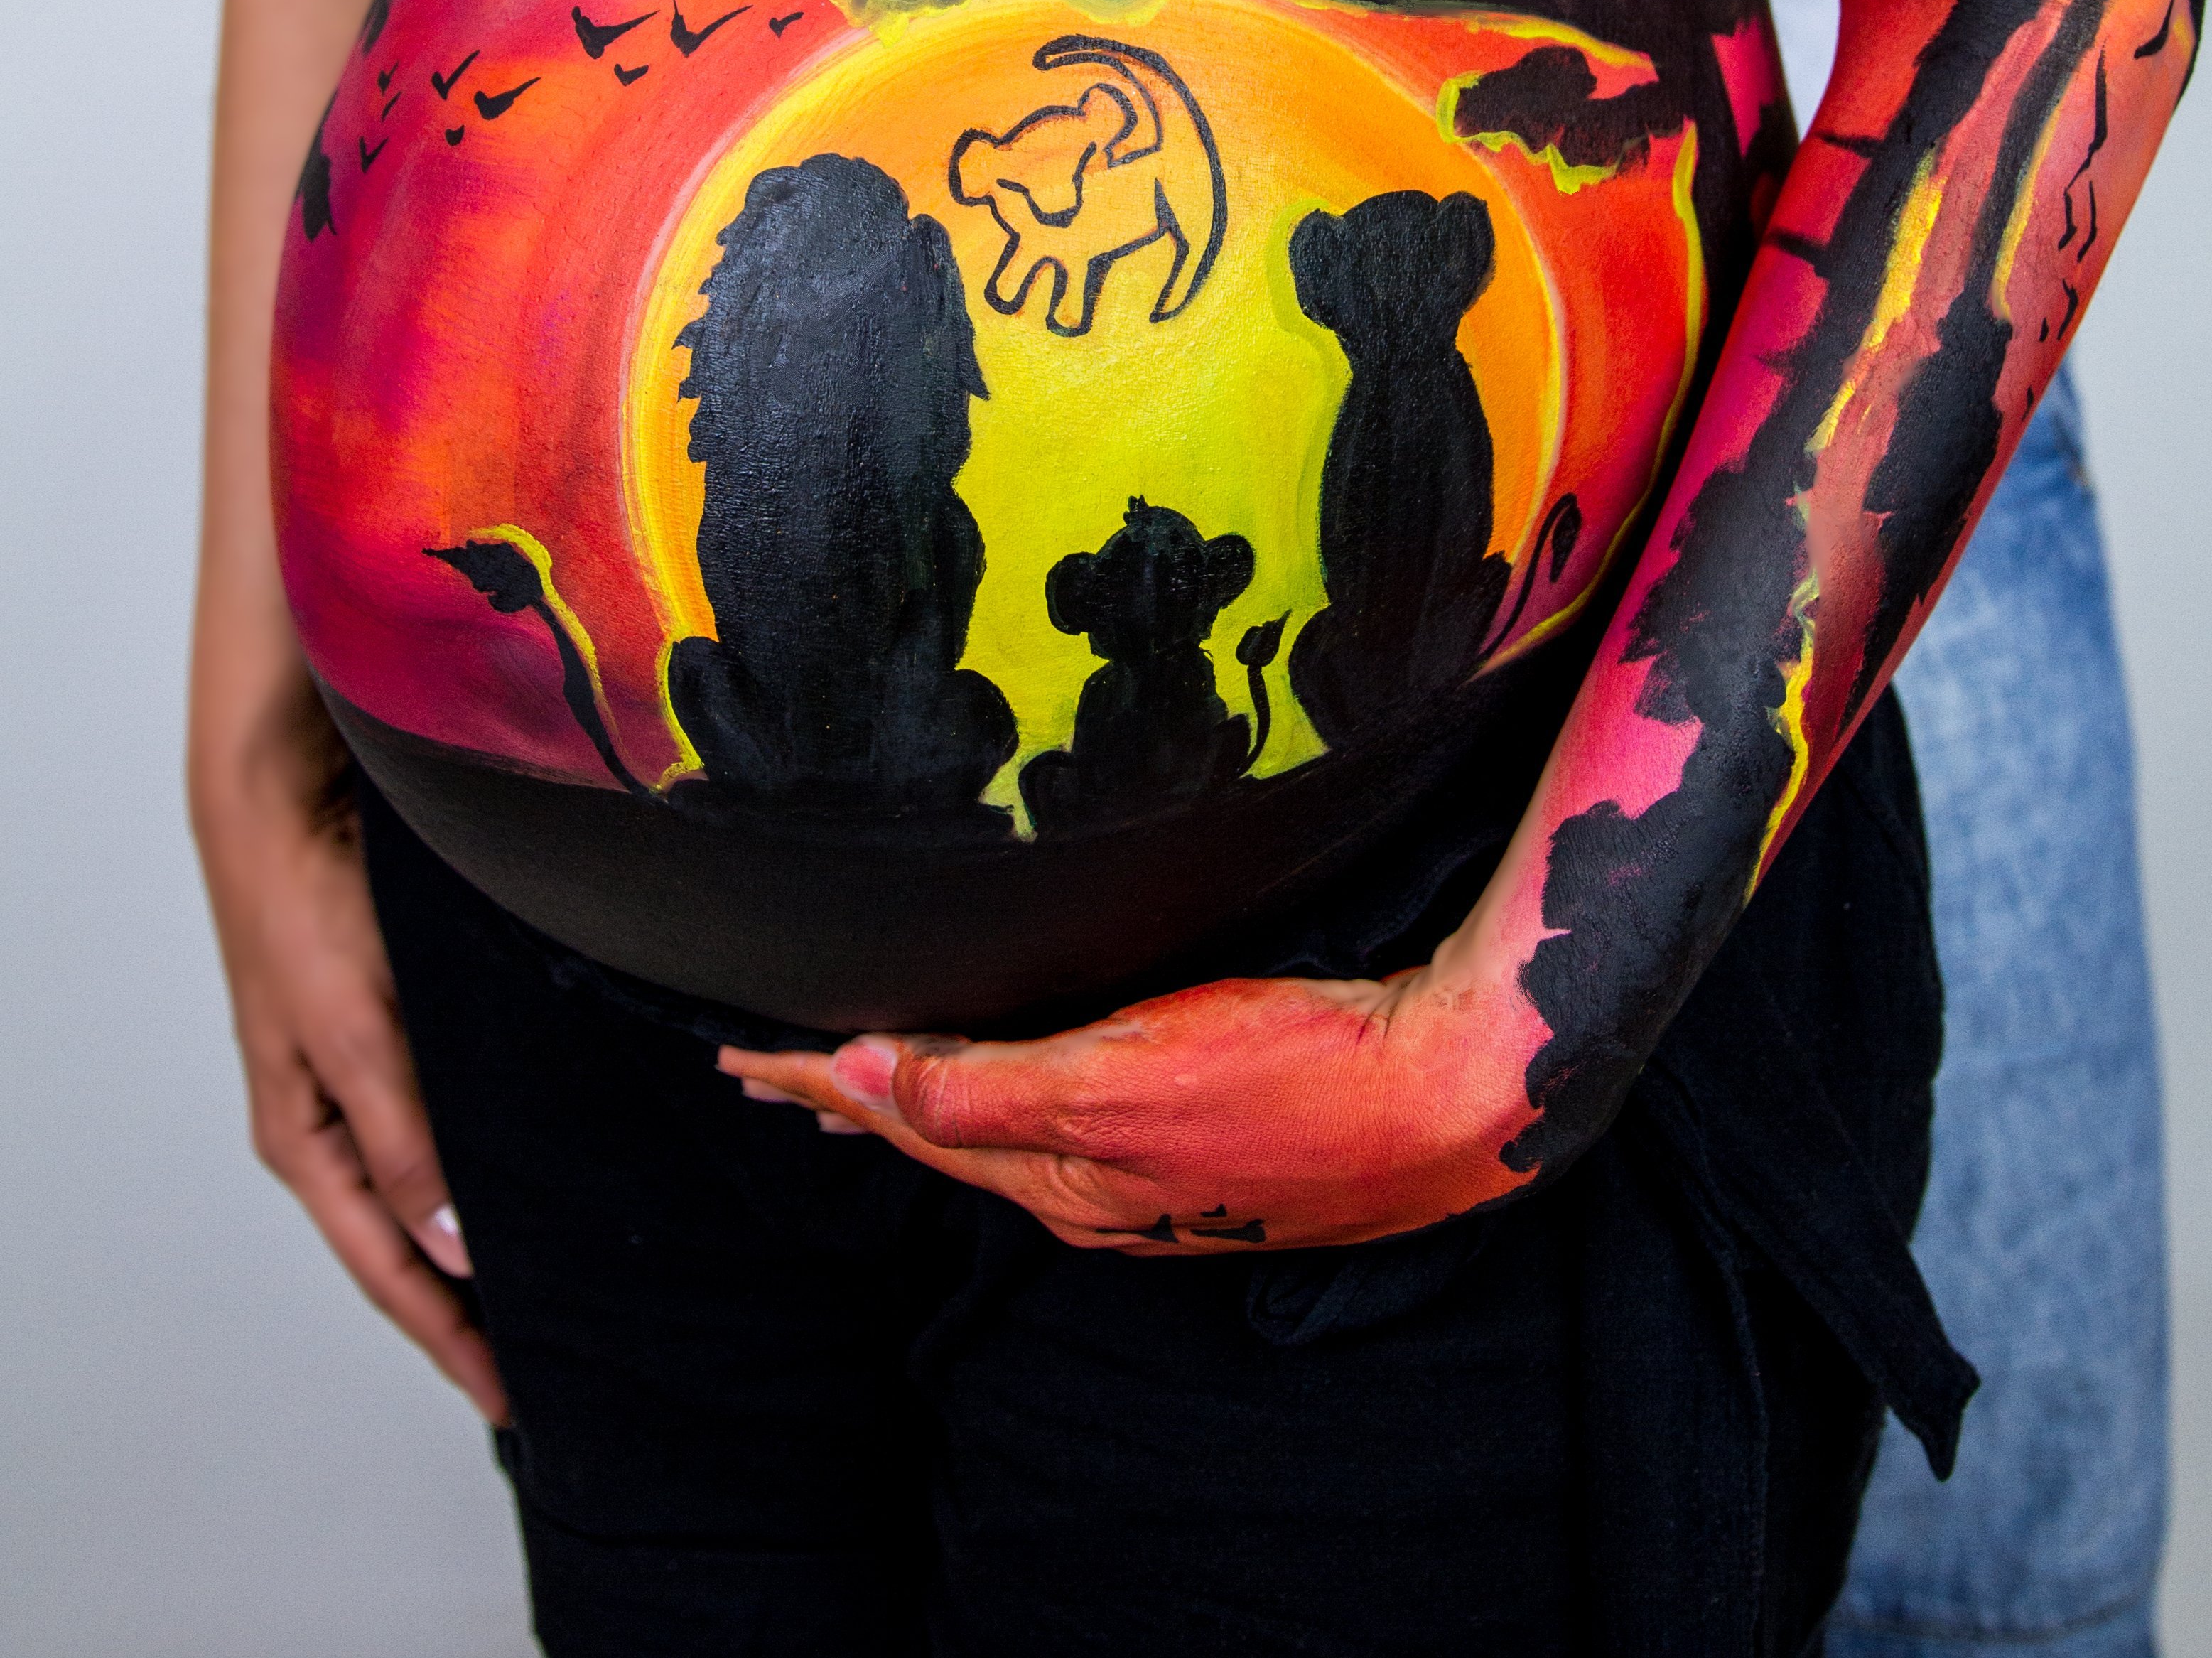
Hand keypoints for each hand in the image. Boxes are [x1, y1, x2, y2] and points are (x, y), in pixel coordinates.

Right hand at [191, 702, 505, 1418]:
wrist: (292, 801)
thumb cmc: (302, 913)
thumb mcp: (354, 1036)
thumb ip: (404, 1140)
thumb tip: (451, 1248)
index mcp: (307, 1143)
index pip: (389, 1270)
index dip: (449, 1339)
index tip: (512, 1399)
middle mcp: (338, 1120)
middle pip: (412, 1241)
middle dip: (469, 1305)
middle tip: (549, 1359)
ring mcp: (372, 1073)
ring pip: (437, 1181)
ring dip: (486, 1233)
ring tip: (558, 1282)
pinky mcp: (404, 1024)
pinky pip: (455, 1114)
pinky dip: (492, 1154)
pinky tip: (539, 1167)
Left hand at [718, 939, 1539, 1253]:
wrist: (1442, 1097)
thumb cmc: (1297, 1074)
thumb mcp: (1128, 1076)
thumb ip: (995, 1083)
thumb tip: (867, 1083)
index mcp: (1062, 1169)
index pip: (906, 1117)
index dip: (822, 1081)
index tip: (743, 1055)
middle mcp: (1093, 1184)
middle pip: (940, 1131)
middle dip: (850, 1100)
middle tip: (770, 1071)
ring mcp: (1148, 1171)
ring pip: (997, 1129)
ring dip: (919, 1104)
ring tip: (858, 1087)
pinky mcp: (1197, 1145)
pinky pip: (1056, 1123)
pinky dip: (998, 1100)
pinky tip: (1005, 1087)